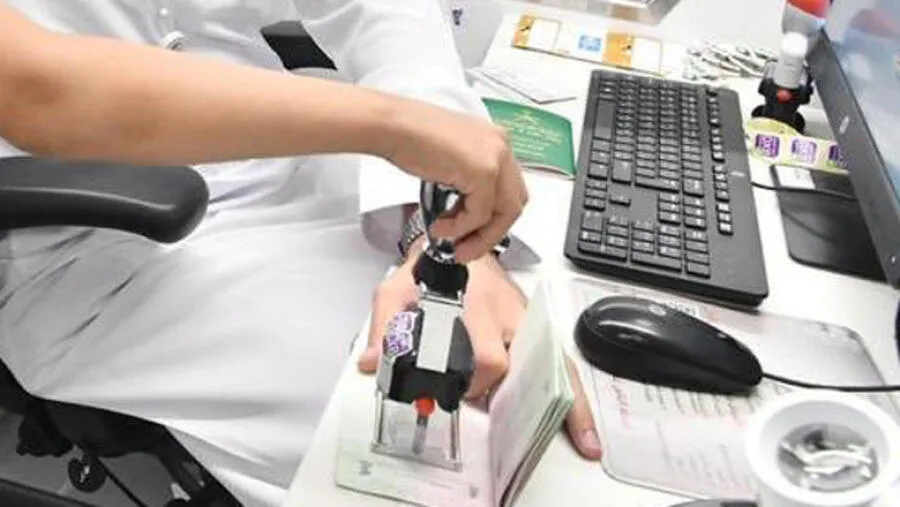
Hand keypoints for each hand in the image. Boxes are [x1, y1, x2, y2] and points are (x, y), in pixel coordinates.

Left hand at [359, 245, 602, 460]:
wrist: (453, 246)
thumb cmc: (428, 272)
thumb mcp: (395, 291)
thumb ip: (382, 327)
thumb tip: (371, 363)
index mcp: (472, 304)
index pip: (484, 354)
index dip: (474, 384)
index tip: (457, 397)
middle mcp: (504, 313)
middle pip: (513, 362)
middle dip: (496, 392)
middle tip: (476, 403)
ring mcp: (523, 320)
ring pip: (551, 361)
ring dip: (567, 402)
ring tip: (584, 440)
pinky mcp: (532, 327)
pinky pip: (557, 359)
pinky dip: (571, 389)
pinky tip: (581, 420)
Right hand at [379, 99, 527, 262]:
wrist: (391, 126)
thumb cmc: (409, 136)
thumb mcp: (451, 160)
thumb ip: (467, 183)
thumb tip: (466, 213)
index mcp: (495, 141)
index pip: (510, 189)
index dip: (494, 218)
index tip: (474, 234)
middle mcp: (500, 146)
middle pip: (514, 203)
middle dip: (491, 232)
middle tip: (468, 247)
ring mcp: (495, 158)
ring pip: (504, 213)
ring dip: (478, 236)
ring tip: (451, 241)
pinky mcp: (482, 171)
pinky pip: (480, 214)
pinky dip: (461, 228)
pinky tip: (442, 227)